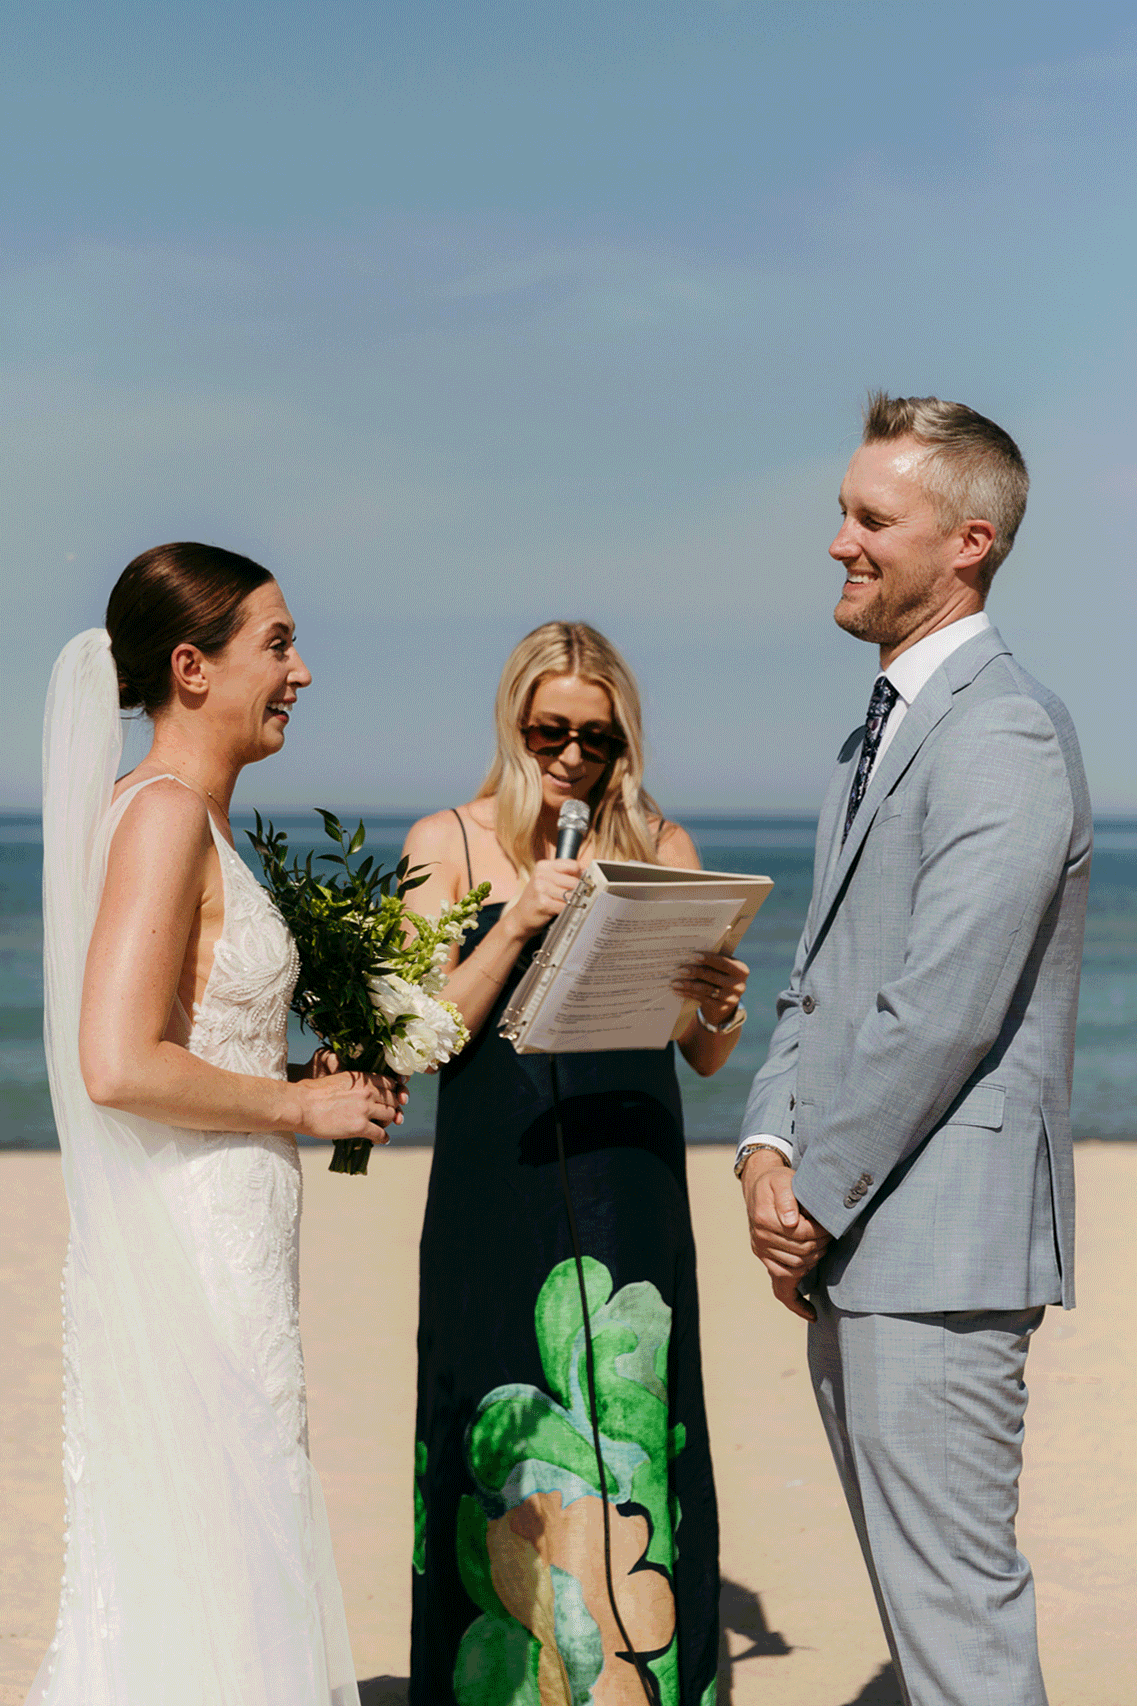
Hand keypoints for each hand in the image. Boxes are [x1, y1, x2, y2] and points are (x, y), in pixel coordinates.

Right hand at [292, 1059, 407, 1143]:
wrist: (301, 1105)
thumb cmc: (312, 1092)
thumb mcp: (338, 1080)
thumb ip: (354, 1085)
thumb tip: (359, 1094)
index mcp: (362, 1078)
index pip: (390, 1082)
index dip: (392, 1091)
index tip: (390, 1098)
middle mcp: (368, 1091)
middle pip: (393, 1099)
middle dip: (392, 1107)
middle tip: (387, 1114)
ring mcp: (365, 1109)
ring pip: (391, 1115)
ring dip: (388, 1122)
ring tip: (382, 1126)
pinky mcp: (360, 1126)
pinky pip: (380, 1133)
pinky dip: (383, 1138)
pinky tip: (382, 1140)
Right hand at [505, 858, 583, 941]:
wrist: (520, 917)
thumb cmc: (537, 898)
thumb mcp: (546, 880)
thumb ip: (564, 874)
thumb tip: (586, 872)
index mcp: (543, 866)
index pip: (573, 865)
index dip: (579, 875)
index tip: (579, 882)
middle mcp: (541, 875)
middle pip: (574, 881)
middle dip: (577, 891)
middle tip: (573, 898)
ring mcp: (541, 889)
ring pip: (571, 894)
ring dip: (572, 902)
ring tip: (565, 905)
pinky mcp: (543, 903)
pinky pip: (566, 906)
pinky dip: (567, 910)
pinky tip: (561, 911)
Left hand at [672, 950, 748, 1026]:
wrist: (726, 999)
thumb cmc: (721, 975)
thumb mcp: (723, 968)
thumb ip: (714, 962)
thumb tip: (690, 955)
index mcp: (741, 970)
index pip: (724, 963)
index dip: (709, 959)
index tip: (693, 955)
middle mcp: (739, 985)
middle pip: (714, 976)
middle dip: (695, 972)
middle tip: (680, 969)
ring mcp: (731, 998)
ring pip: (706, 990)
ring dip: (689, 985)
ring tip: (675, 982)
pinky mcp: (721, 1007)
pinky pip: (703, 999)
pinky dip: (689, 994)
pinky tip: (679, 991)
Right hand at [739, 1150, 831, 1315]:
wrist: (759, 1185)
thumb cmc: (777, 1182)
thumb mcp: (783, 1180)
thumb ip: (787, 1198)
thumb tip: (791, 1222)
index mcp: (764, 1219)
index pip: (802, 1234)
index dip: (821, 1231)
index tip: (833, 1224)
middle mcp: (760, 1239)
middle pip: (801, 1253)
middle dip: (821, 1245)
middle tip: (833, 1235)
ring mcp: (762, 1252)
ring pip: (796, 1269)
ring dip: (814, 1261)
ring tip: (824, 1248)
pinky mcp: (766, 1260)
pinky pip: (780, 1288)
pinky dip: (796, 1302)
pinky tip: (811, 1314)